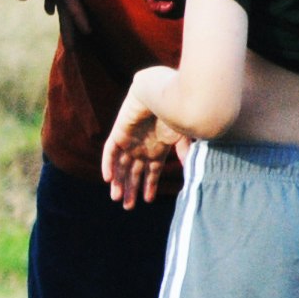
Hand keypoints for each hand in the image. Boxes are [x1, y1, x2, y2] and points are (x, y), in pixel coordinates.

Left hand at [100, 73, 181, 207]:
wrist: (162, 91)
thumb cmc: (176, 111)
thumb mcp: (183, 136)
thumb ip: (185, 154)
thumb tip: (190, 172)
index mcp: (158, 148)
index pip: (151, 171)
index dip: (149, 186)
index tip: (148, 201)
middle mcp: (143, 146)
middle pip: (133, 172)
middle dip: (131, 189)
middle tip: (127, 207)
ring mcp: (130, 140)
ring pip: (120, 165)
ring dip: (118, 181)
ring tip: (116, 198)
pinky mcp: (119, 132)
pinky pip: (109, 151)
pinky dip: (108, 164)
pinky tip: (108, 179)